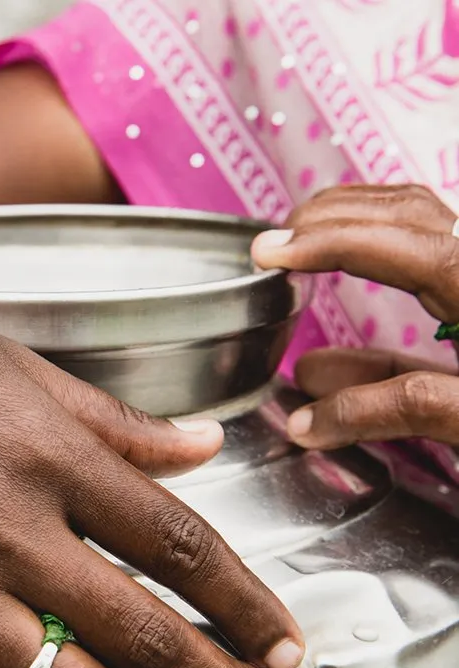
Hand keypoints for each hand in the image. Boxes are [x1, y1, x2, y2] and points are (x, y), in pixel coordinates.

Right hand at [251, 184, 458, 448]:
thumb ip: (394, 413)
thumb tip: (307, 424)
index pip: (404, 245)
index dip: (329, 242)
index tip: (269, 253)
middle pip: (408, 213)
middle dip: (332, 218)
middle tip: (273, 242)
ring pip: (419, 228)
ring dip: (351, 232)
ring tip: (295, 252)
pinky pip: (428, 281)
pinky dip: (372, 293)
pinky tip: (325, 335)